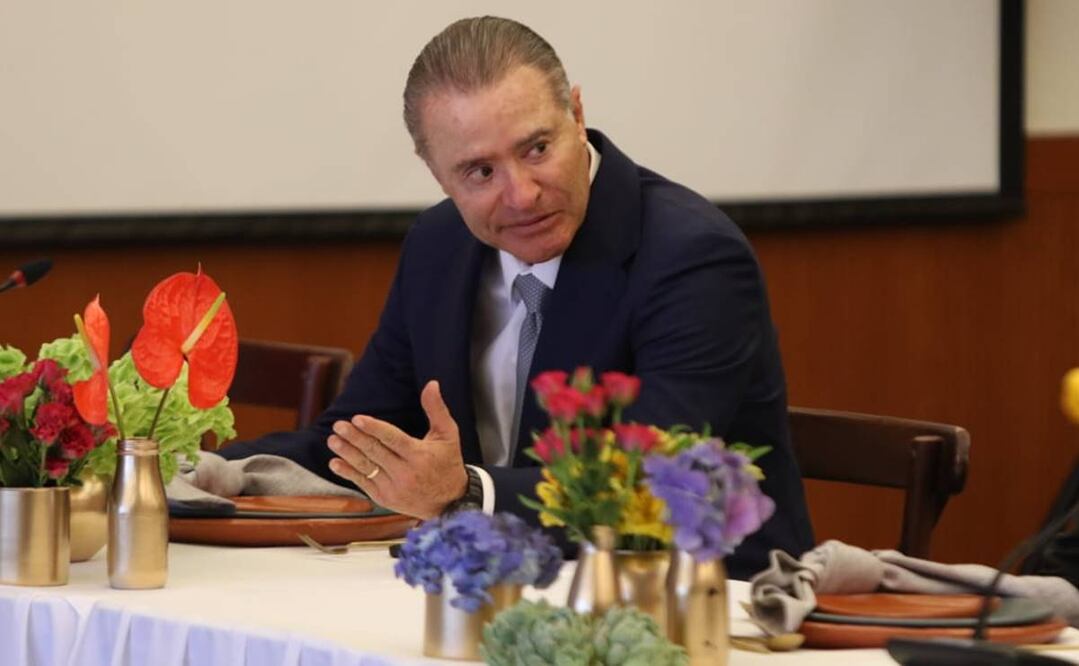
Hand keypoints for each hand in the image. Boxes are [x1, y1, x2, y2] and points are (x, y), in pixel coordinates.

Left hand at [326, 380, 468, 518]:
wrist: (450, 502)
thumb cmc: (448, 462)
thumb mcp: (448, 434)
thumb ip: (436, 409)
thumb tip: (432, 383)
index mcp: (420, 455)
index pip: (393, 439)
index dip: (374, 429)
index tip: (357, 419)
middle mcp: (406, 473)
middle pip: (376, 452)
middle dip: (355, 438)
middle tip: (338, 426)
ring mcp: (394, 488)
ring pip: (367, 468)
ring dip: (347, 454)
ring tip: (332, 440)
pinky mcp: (386, 498)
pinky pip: (364, 484)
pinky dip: (348, 473)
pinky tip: (335, 463)